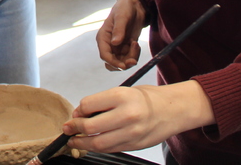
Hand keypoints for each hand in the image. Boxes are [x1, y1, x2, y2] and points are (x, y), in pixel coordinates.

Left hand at [64, 81, 213, 153]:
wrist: (173, 109)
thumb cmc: (146, 98)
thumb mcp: (123, 91)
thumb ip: (102, 102)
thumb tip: (81, 114)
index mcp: (122, 96)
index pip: (88, 105)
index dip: (78, 110)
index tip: (75, 113)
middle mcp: (127, 115)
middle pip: (91, 127)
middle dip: (74, 129)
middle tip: (67, 128)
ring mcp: (132, 132)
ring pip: (99, 143)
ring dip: (82, 143)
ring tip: (74, 141)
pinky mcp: (135, 145)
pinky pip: (110, 149)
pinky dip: (97, 148)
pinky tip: (91, 145)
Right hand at [96, 0, 147, 70]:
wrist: (135, 5)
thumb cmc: (125, 8)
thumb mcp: (122, 17)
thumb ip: (118, 30)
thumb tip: (114, 43)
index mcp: (103, 37)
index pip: (105, 55)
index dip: (113, 62)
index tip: (123, 65)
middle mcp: (109, 44)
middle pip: (113, 62)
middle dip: (123, 64)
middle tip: (134, 60)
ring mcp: (118, 46)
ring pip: (122, 61)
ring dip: (131, 58)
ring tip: (135, 44)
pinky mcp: (127, 47)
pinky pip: (130, 57)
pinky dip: (135, 55)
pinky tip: (136, 44)